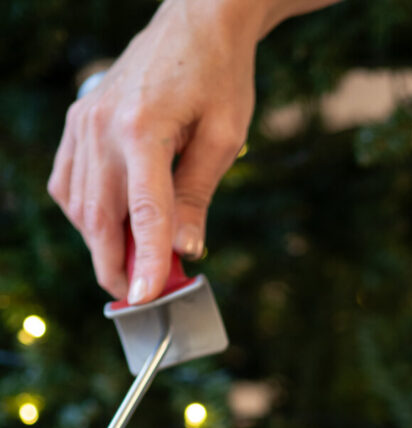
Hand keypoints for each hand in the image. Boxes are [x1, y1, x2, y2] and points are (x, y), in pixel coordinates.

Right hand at [48, 0, 261, 302]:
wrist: (196, 23)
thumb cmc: (219, 78)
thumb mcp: (224, 139)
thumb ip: (198, 196)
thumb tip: (185, 250)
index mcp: (143, 128)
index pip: (144, 213)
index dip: (146, 263)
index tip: (146, 299)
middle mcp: (102, 126)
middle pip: (100, 218)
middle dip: (117, 266)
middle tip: (139, 297)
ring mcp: (83, 123)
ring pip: (80, 207)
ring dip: (103, 244)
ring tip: (133, 265)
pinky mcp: (78, 122)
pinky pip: (69, 184)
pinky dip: (86, 215)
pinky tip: (111, 227)